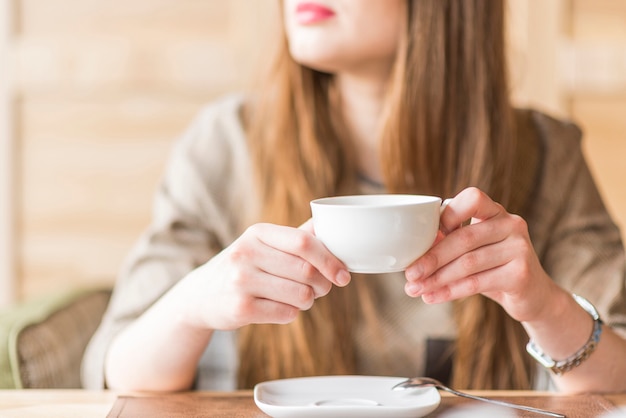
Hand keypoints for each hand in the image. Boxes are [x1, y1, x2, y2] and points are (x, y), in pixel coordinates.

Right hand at [178, 221, 350, 330]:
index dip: (330, 260)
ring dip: (307, 301)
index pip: (304, 242)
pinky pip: (287, 314)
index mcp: (258, 232)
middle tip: (319, 290)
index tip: (344, 275)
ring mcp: (240, 281)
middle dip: (322, 285)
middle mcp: (246, 253)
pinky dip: (291, 314)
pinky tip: (277, 308)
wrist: (201, 296)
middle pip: (307, 272)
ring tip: (296, 298)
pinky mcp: (240, 308)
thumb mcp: (263, 244)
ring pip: (301, 295)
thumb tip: (330, 223)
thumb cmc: (244, 267)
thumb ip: (296, 236)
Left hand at [404, 187, 556, 321]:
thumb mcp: (473, 249)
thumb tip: (414, 246)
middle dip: (431, 258)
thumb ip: (450, 241)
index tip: (425, 235)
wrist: (533, 295)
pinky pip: (477, 283)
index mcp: (496, 211)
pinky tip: (432, 297)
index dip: (447, 214)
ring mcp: (519, 248)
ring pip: (468, 263)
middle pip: (463, 238)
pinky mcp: (520, 274)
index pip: (473, 198)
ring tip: (415, 289)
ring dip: (437, 278)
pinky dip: (450, 291)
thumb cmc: (493, 267)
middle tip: (409, 274)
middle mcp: (511, 224)